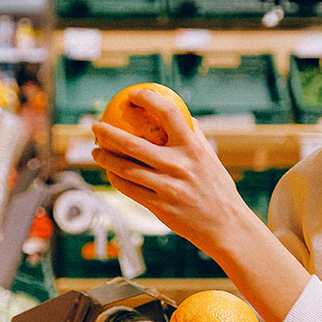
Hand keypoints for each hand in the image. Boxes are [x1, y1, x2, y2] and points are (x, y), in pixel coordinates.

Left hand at [91, 88, 247, 253]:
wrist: (226, 226)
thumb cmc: (218, 189)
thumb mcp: (211, 158)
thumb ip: (195, 136)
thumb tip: (183, 116)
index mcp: (193, 147)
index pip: (168, 112)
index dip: (148, 99)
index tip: (133, 95)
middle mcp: (179, 165)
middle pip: (133, 143)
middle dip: (108, 133)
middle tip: (96, 127)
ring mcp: (167, 187)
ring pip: (125, 168)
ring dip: (105, 158)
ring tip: (96, 151)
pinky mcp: (159, 206)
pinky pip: (129, 189)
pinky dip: (116, 179)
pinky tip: (110, 173)